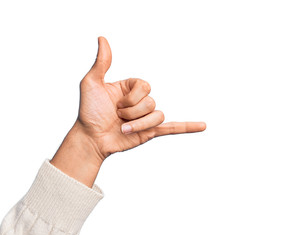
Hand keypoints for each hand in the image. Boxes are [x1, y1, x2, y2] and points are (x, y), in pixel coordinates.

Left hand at [51, 37, 205, 186]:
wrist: (90, 139)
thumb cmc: (88, 112)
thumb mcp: (92, 83)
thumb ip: (102, 63)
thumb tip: (102, 39)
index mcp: (130, 89)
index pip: (144, 86)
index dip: (131, 96)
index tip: (114, 103)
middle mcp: (139, 102)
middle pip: (151, 101)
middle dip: (132, 111)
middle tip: (116, 116)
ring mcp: (145, 117)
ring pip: (157, 114)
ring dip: (139, 124)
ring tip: (123, 128)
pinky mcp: (149, 132)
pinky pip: (172, 127)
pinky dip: (187, 127)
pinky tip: (202, 126)